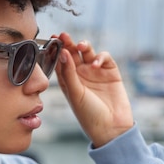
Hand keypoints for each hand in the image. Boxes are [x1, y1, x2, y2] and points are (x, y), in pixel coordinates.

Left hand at [54, 32, 133, 147]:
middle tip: (63, 35)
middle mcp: (81, 74)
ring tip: (80, 46)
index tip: (51, 38)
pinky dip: (100, 57)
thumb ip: (68, 73)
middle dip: (68, 43)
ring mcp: (96, 72)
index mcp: (68, 80)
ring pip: (88, 52)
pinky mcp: (110, 72)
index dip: (56, 49)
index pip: (60, 60)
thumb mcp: (75, 94)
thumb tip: (63, 53)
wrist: (112, 128)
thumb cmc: (89, 115)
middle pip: (73, 53)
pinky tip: (95, 64)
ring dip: (84, 46)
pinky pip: (104, 58)